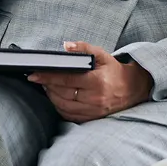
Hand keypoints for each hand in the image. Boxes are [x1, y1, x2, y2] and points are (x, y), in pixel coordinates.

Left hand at [28, 42, 151, 121]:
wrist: (132, 89)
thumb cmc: (114, 71)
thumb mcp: (102, 55)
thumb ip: (83, 49)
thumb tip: (65, 46)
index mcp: (97, 81)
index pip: (66, 79)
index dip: (48, 77)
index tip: (34, 74)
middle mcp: (95, 98)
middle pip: (63, 93)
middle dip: (47, 85)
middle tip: (38, 78)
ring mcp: (94, 111)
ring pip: (64, 106)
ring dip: (51, 96)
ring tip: (46, 86)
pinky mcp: (92, 118)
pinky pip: (69, 115)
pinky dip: (59, 106)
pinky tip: (55, 97)